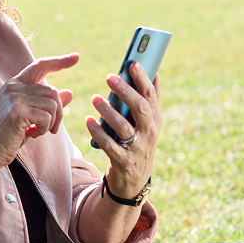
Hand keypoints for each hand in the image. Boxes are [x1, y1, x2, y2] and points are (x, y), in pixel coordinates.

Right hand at [0, 53, 78, 169]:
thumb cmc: (9, 136)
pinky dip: (44, 129)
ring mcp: (14, 97)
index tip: (75, 57)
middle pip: (52, 92)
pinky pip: (47, 118)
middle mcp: (14, 87)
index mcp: (15, 84)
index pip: (40, 66)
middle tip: (49, 129)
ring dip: (50, 123)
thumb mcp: (31, 117)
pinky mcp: (18, 111)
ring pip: (52, 105)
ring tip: (36, 131)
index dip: (59, 61)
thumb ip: (47, 104)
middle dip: (58, 113)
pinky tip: (31, 134)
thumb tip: (70, 93)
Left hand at [86, 62, 161, 199]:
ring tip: (94, 98)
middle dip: (126, 91)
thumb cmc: (138, 143)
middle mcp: (150, 133)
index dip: (143, 79)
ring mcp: (138, 148)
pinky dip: (98, 132)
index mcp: (155, 119)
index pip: (151, 96)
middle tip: (109, 77)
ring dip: (108, 111)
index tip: (132, 62)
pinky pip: (110, 145)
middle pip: (140, 109)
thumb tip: (154, 72)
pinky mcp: (124, 161)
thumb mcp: (147, 124)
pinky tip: (88, 120)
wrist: (134, 179)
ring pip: (124, 127)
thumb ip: (149, 100)